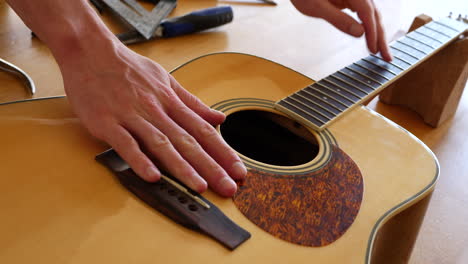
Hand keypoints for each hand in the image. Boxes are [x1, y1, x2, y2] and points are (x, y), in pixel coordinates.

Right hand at [60, 41, 246, 196]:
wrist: (90, 52)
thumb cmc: (128, 68)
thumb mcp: (166, 80)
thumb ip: (192, 103)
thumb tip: (219, 117)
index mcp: (171, 101)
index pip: (204, 130)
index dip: (223, 152)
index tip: (238, 170)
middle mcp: (156, 110)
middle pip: (188, 142)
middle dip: (211, 167)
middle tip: (228, 187)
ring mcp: (132, 116)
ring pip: (161, 144)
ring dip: (182, 167)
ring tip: (199, 187)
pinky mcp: (107, 123)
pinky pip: (126, 144)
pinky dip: (140, 160)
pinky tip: (152, 176)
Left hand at [291, 0, 391, 60]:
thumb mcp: (318, 8)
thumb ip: (339, 20)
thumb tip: (360, 33)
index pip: (368, 13)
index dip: (373, 32)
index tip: (374, 49)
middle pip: (374, 14)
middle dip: (380, 36)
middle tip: (386, 56)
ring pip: (371, 14)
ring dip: (377, 32)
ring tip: (381, 51)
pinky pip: (365, 13)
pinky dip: (369, 26)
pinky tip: (371, 37)